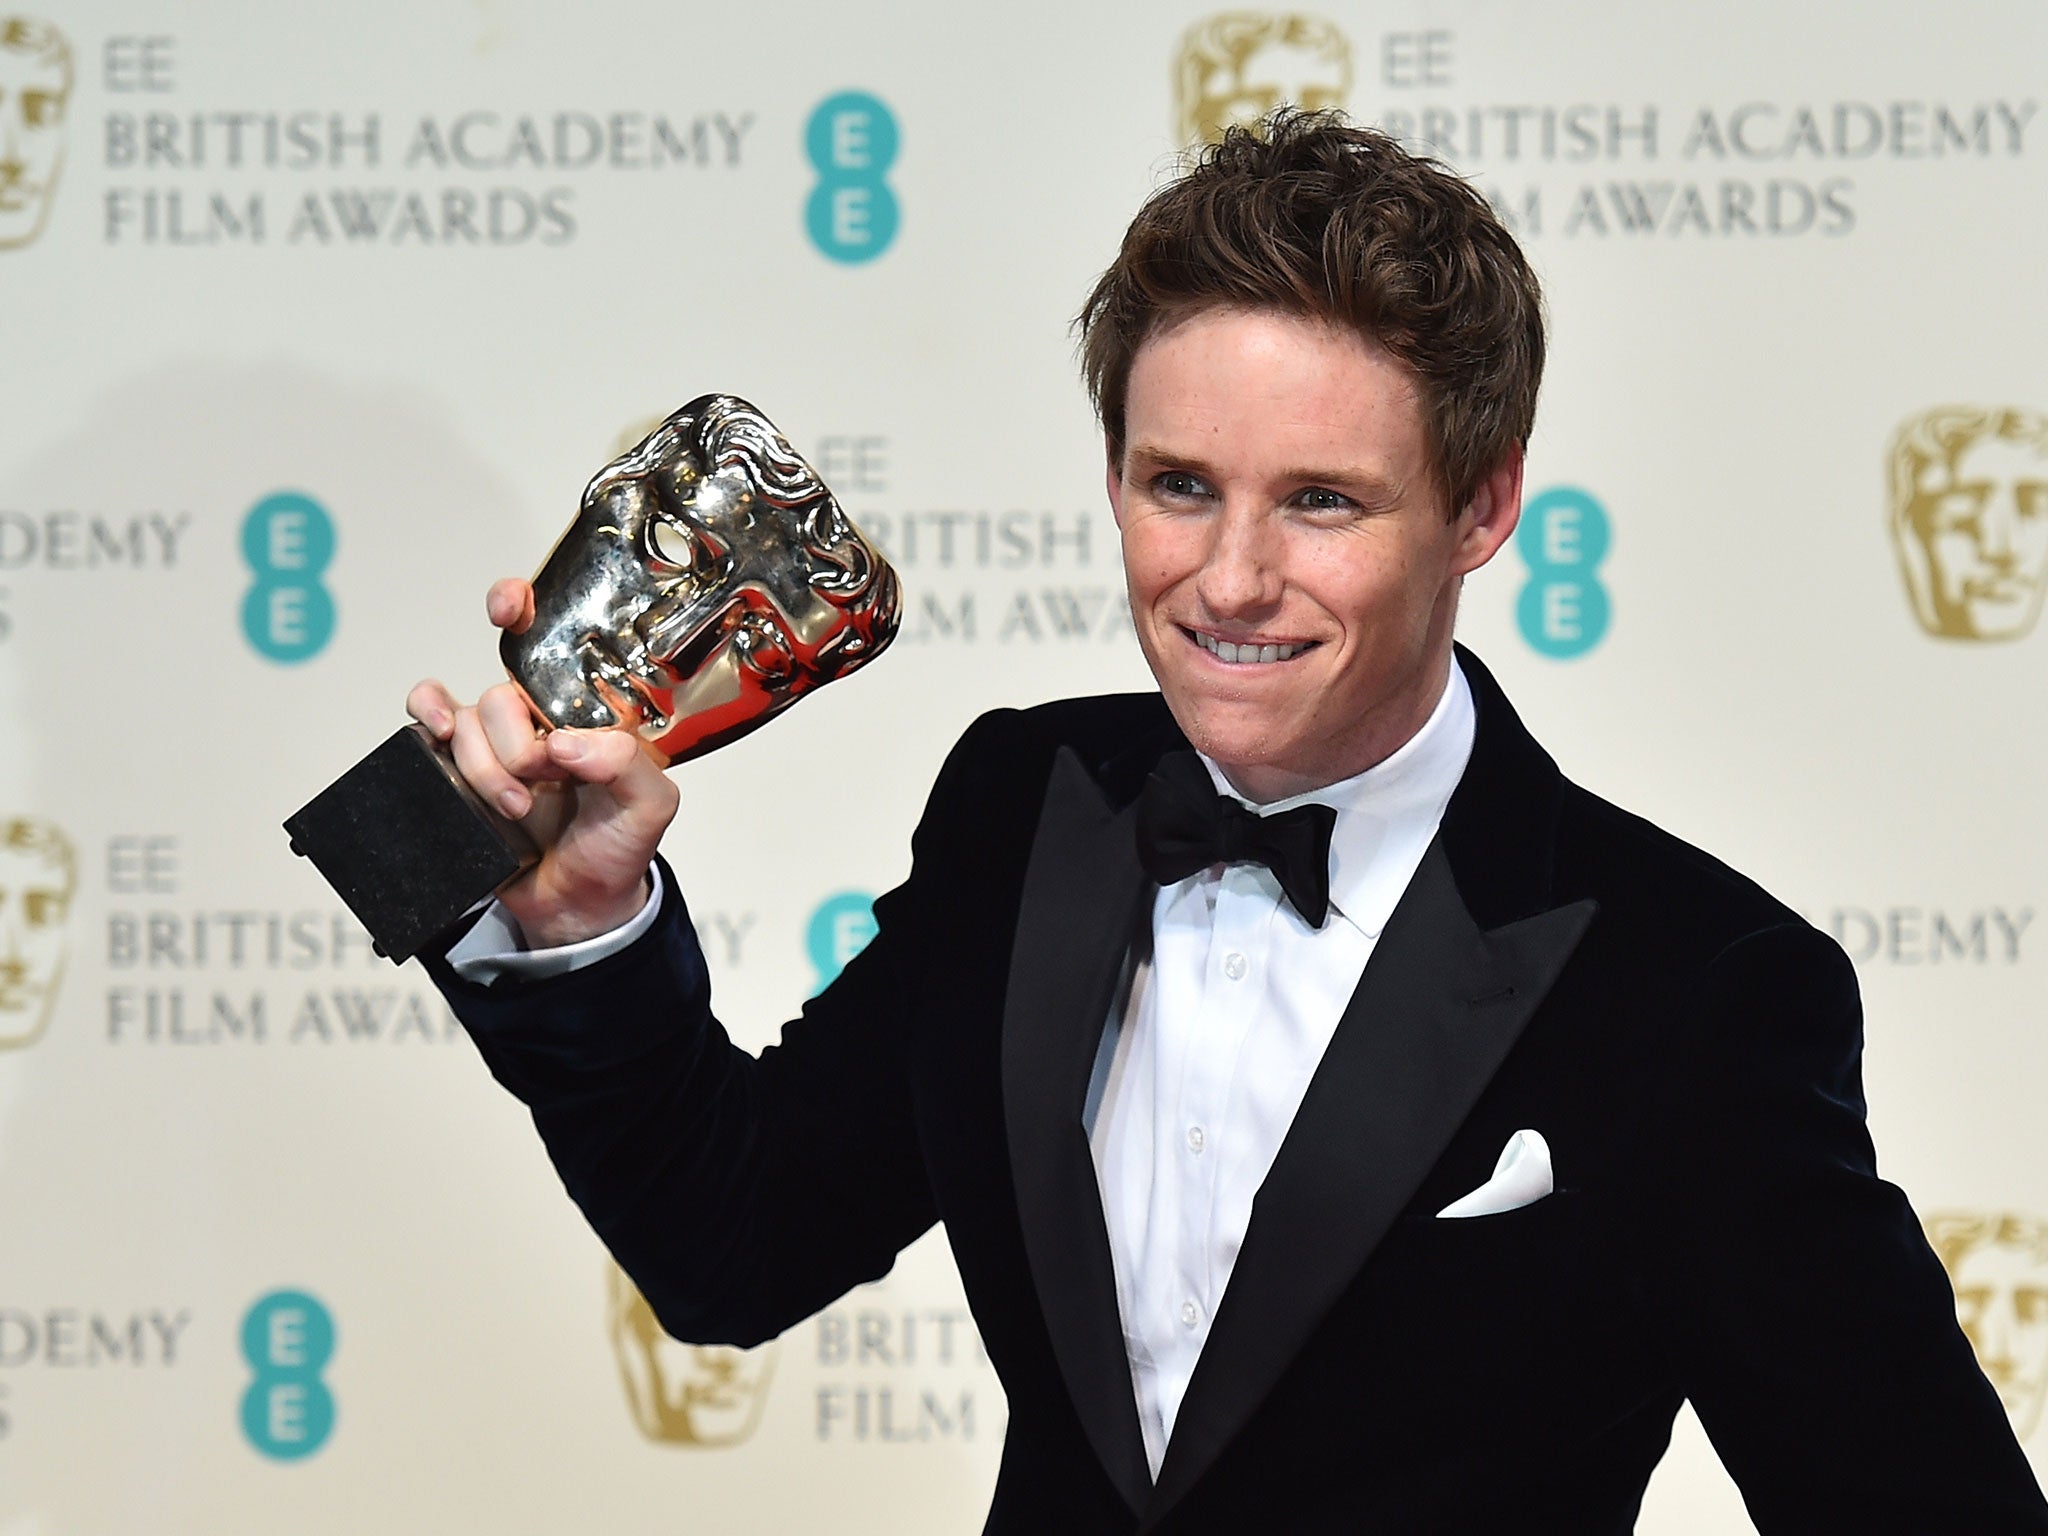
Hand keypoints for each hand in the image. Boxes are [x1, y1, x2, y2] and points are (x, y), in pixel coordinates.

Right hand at [407, 578, 680, 947]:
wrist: (576, 905)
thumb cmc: (617, 847)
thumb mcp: (650, 806)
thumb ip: (628, 765)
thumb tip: (566, 742)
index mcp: (586, 709)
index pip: (553, 639)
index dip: (524, 608)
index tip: (509, 608)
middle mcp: (539, 715)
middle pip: (501, 696)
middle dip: (516, 748)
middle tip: (541, 784)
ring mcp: (496, 740)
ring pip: (464, 719)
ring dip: (485, 768)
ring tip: (516, 809)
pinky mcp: (458, 768)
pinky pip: (426, 722)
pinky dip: (426, 721)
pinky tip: (438, 740)